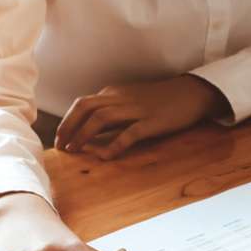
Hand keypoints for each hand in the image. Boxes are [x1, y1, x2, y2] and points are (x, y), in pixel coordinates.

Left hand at [55, 75, 227, 159]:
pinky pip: (129, 133)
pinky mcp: (152, 122)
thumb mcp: (131, 100)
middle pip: (85, 109)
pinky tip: (105, 157)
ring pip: (101, 119)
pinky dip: (114, 145)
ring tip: (74, 150)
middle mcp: (120, 99)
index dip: (66, 121)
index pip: (82, 104)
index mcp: (114, 93)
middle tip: (61, 146)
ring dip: (84, 135)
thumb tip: (92, 130)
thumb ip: (112, 111)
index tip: (60, 139)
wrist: (191, 93)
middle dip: (68, 127)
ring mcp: (136, 110)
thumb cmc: (161, 99)